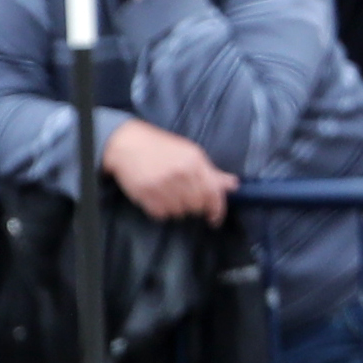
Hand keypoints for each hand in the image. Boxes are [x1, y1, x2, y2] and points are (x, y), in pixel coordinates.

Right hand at [100, 119, 235, 220]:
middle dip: (193, 206)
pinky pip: (161, 214)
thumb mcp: (190, 153)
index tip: (214, 219)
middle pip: (197, 206)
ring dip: (176, 208)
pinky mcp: (146, 194)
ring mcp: (163, 184)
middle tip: (184, 197)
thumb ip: (212, 172)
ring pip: (179, 212)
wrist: (127, 143)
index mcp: (194, 161)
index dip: (217, 210)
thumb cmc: (161, 147)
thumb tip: (234, 185)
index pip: (213, 193)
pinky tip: (157, 197)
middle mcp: (181, 173)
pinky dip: (161, 210)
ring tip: (168, 193)